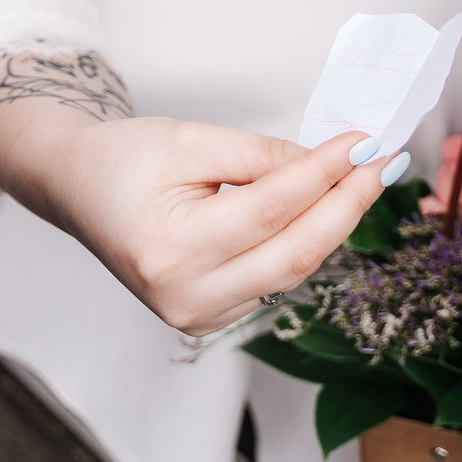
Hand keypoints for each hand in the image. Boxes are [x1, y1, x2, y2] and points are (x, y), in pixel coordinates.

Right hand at [59, 120, 396, 335]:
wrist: (77, 189)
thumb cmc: (125, 159)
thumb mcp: (191, 140)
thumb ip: (262, 155)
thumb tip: (331, 163)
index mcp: (169, 248)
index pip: (271, 210)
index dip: (324, 173)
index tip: (364, 141)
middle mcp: (183, 297)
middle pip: (293, 256)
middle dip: (347, 207)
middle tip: (384, 164)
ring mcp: (195, 318)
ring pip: (290, 273)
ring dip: (330, 225)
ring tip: (361, 179)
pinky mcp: (207, 321)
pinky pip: (272, 282)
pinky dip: (300, 244)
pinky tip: (319, 209)